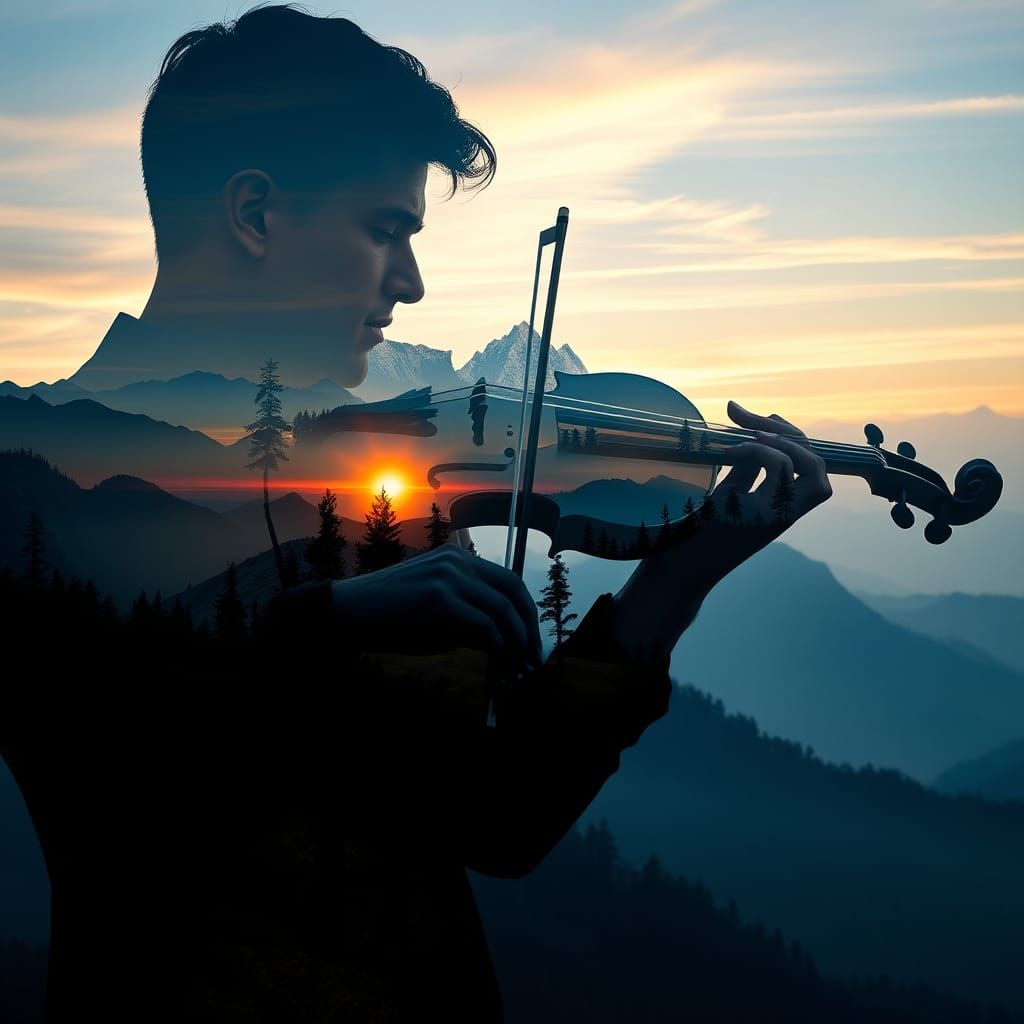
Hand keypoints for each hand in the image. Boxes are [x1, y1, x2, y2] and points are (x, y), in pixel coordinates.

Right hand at [330, 542, 542, 670]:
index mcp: (458, 557)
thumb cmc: (391, 618)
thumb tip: (509, 645)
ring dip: (517, 640)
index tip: (532, 640)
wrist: (349, 613)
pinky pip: (484, 623)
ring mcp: (448, 575)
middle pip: (513, 589)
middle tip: (535, 657)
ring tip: (519, 665)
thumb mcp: (438, 616)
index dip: (526, 612)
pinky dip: (497, 644)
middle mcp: (458, 559)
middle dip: (530, 626)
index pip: (507, 580)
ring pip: (502, 608)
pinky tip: (497, 659)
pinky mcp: (439, 597)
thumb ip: (471, 622)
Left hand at [610, 401, 831, 658]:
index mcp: (777, 509)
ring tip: (750, 433)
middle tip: (752, 421)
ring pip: (814, 473)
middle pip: (818, 469)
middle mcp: (782, 515)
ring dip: (784, 442)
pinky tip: (729, 451)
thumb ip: (743, 470)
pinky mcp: (756, 518)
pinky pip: (778, 472)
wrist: (674, 577)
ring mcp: (774, 518)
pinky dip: (759, 450)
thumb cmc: (692, 538)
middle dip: (792, 434)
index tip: (755, 421)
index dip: (791, 439)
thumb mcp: (724, 497)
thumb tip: (749, 434)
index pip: (808, 470)